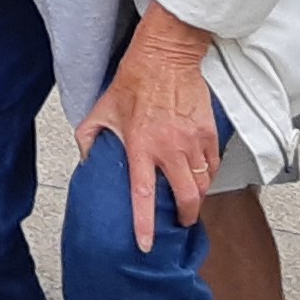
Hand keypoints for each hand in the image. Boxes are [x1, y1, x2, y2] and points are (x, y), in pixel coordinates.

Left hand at [72, 6, 217, 249]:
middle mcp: (169, 148)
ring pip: (203, 185)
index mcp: (141, 144)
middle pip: (187, 198)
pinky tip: (199, 175)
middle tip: (180, 222)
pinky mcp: (209, 133)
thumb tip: (85, 158)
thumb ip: (90, 136)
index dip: (145, 224)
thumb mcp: (102, 108)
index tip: (147, 244)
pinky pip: (213, 166)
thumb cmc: (135, 78)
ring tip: (188, 198)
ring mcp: (193, 141)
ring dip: (196, 196)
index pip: (143, 194)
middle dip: (185, 217)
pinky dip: (208, 176)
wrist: (168, 54)